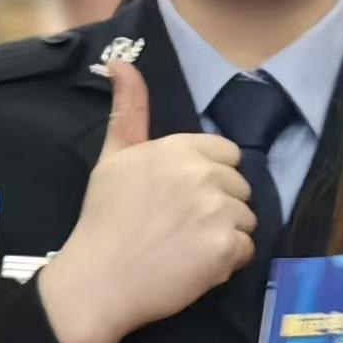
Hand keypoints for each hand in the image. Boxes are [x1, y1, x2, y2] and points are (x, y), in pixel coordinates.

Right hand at [38, 60, 260, 342]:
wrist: (97, 281)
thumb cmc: (103, 219)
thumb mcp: (113, 157)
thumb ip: (128, 109)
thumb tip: (120, 61)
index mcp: (179, 148)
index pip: (226, 154)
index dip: (209, 177)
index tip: (181, 198)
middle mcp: (203, 174)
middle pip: (240, 188)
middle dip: (219, 206)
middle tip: (180, 227)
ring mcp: (217, 211)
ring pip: (246, 219)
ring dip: (224, 235)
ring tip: (186, 248)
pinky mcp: (226, 248)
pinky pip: (246, 250)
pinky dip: (226, 262)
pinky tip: (194, 267)